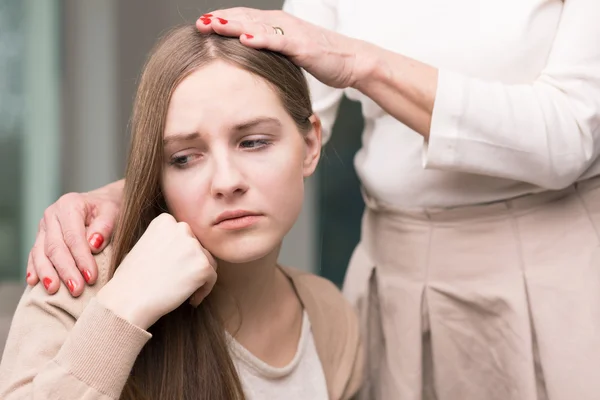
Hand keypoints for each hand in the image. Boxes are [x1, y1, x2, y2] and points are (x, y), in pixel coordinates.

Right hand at [27, 180, 123, 295]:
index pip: (73, 236)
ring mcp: (43, 227)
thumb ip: (105, 226)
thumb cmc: (108, 209)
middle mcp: (52, 214)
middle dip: (66, 270)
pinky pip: (33, 254)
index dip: (81, 259)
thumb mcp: (113, 212)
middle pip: (55, 247)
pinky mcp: (40, 237)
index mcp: (70, 205)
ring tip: (54, 290)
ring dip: (47, 273)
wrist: (100, 202)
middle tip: (76, 289)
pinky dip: (34, 269)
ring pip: (40, 252)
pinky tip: (33, 282)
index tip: (91, 277)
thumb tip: (93, 244)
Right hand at [96, 213, 216, 329]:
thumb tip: (183, 247)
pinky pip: (212, 278)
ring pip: (208, 261)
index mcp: (165, 220)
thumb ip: (166, 241)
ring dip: (199, 277)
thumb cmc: (131, 279)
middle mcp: (181, 228)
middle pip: (199, 247)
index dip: (182, 255)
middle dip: (192, 264)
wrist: (128, 300)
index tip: (172, 270)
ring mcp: (193, 246)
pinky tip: (190, 300)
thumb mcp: (145, 246)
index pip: (186, 236)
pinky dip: (204, 290)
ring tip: (184, 291)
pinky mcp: (203, 265)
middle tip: (178, 282)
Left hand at [196, 8, 373, 88]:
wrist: (352, 61)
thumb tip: (254, 60)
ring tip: (213, 25)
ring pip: (258, 26)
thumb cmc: (323, 59)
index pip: (245, 19)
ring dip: (234, 25)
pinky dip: (260, 39)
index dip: (224, 19)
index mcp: (278, 26)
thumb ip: (273, 52)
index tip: (202, 25)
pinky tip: (245, 39)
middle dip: (221, 20)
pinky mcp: (302, 46)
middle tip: (199, 23)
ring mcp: (292, 34)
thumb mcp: (292, 54)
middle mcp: (283, 24)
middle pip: (246, 18)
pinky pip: (278, 41)